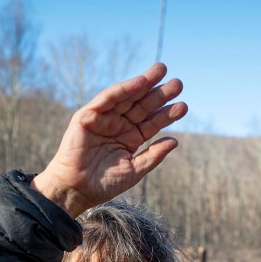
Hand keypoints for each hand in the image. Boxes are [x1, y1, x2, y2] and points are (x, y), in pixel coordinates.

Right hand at [32, 63, 186, 216]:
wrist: (77, 190)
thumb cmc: (104, 184)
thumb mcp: (134, 170)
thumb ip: (153, 155)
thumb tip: (175, 140)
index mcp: (130, 138)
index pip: (151, 122)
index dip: (167, 114)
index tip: (183, 106)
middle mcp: (118, 125)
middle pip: (142, 105)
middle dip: (159, 93)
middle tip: (179, 83)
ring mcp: (104, 119)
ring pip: (127, 97)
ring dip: (144, 84)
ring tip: (162, 71)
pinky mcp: (88, 116)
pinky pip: (107, 98)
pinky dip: (123, 89)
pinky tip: (140, 82)